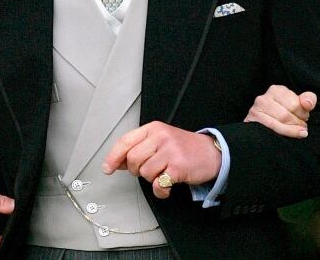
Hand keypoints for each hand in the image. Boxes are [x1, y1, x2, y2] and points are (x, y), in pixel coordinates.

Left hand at [102, 121, 221, 198]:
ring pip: (145, 173)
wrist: (211, 152)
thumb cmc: (184, 148)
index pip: (126, 141)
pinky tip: (167, 186)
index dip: (113, 157)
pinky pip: (158, 184)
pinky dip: (161, 190)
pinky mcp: (178, 166)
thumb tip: (118, 162)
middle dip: (137, 170)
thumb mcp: (161, 140)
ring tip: (164, 173)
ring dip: (152, 179)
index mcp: (154, 128)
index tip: (108, 168)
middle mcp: (161, 137)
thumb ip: (140, 147)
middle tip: (150, 169)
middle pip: (133, 159)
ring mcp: (171, 151)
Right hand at [244, 84, 316, 137]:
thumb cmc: (285, 112)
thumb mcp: (298, 102)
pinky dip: (281, 135)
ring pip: (277, 124)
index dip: (303, 114)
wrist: (264, 123)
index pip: (295, 104)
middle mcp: (263, 98)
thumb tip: (307, 104)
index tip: (305, 117)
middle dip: (297, 123)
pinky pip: (269, 130)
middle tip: (302, 128)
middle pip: (285, 115)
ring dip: (290, 131)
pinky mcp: (251, 122)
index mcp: (276, 90)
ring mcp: (255, 110)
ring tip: (298, 132)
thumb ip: (308, 99)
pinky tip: (286, 138)